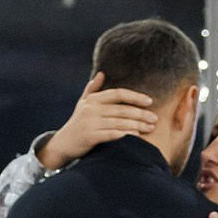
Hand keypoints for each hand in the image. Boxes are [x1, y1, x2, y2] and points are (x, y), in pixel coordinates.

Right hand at [40, 72, 157, 170]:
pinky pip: (112, 134)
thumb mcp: (82, 104)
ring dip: (137, 125)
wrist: (62, 144)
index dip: (135, 97)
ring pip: (119, 122)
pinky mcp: (89, 136)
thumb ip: (92, 89)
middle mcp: (91, 109)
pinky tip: (136, 136)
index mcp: (93, 99)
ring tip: (150, 128)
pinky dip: (125, 135)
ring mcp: (90, 123)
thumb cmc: (76, 123)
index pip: (118, 94)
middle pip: (122, 109)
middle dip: (141, 114)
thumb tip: (102, 73)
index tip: (149, 101)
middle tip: (155, 118)